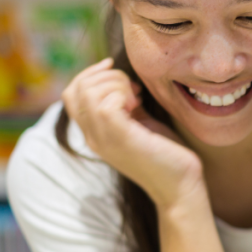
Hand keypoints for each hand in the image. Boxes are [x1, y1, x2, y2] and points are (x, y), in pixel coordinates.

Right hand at [62, 58, 204, 209]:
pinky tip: (139, 104)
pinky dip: (123, 94)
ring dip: (116, 83)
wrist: (180, 185)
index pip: (70, 94)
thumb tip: (122, 79)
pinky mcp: (121, 139)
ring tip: (137, 97)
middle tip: (134, 88)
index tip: (112, 66)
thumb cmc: (165, 153)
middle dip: (107, 76)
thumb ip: (126, 104)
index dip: (89, 73)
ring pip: (89, 93)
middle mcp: (93, 137)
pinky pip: (106, 104)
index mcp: (94, 132)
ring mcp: (103, 139)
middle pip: (76, 89)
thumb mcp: (140, 122)